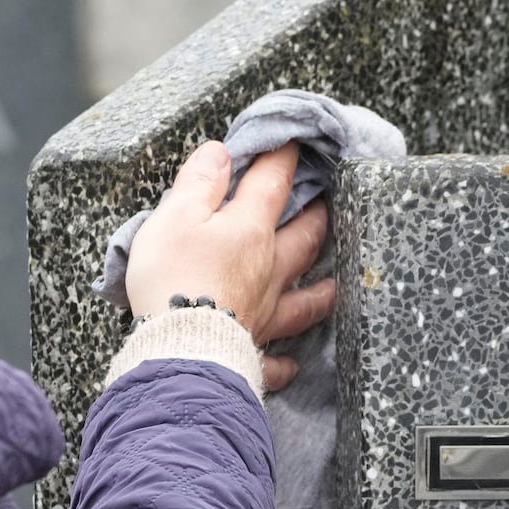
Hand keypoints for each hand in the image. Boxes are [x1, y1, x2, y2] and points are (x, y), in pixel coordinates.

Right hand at [125, 141, 336, 391]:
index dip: (282, 159)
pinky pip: (276, 359)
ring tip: (335, 283)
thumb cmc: (173, 276)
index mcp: (250, 231)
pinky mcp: (254, 347)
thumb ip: (200, 183)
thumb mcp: (176, 215)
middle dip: (316, 218)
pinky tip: (294, 365)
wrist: (180, 345)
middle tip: (327, 206)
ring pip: (306, 299)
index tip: (294, 142)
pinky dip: (286, 362)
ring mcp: (267, 311)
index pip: (272, 185)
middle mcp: (269, 270)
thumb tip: (221, 153)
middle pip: (304, 240)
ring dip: (322, 290)